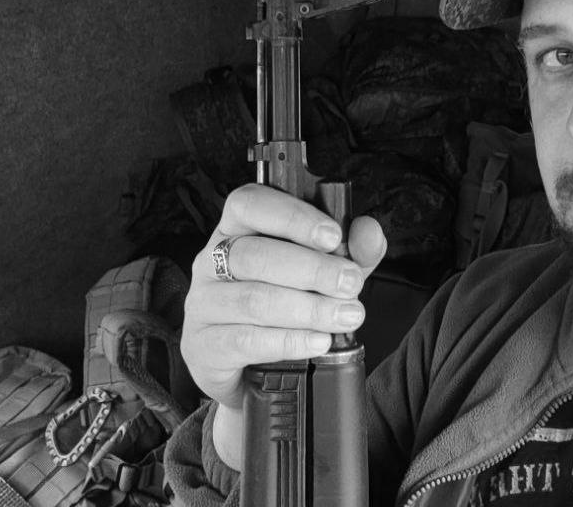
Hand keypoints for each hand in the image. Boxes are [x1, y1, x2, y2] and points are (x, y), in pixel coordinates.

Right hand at [180, 183, 385, 469]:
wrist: (251, 368)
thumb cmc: (286, 303)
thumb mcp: (324, 272)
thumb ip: (351, 250)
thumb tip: (369, 231)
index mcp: (237, 229)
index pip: (248, 204)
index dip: (291, 216)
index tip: (333, 236)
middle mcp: (211, 261)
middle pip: (253, 255)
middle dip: (311, 269)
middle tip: (352, 284)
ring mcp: (203, 304)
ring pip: (253, 300)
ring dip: (308, 308)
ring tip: (347, 316)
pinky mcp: (204, 346)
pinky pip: (246, 341)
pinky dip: (289, 341)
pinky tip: (319, 341)